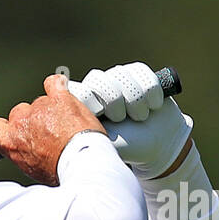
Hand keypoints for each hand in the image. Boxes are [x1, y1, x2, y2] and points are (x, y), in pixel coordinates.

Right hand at [0, 74, 105, 184]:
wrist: (81, 160)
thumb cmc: (60, 169)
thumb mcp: (31, 170)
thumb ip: (21, 153)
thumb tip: (24, 150)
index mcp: (10, 141)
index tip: (4, 127)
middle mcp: (21, 121)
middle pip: (19, 112)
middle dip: (32, 120)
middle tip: (48, 133)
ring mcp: (39, 107)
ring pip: (40, 102)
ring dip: (51, 110)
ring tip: (65, 125)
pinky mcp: (58, 97)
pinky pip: (54, 83)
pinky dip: (58, 87)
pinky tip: (63, 94)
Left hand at [73, 63, 193, 179]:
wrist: (157, 146)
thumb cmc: (126, 148)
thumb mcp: (101, 146)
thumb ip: (82, 134)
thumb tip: (60, 127)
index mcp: (82, 107)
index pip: (74, 90)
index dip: (86, 98)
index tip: (98, 115)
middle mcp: (96, 90)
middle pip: (97, 79)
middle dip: (113, 100)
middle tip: (120, 119)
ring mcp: (116, 80)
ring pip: (120, 74)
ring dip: (134, 99)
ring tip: (139, 117)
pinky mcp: (137, 74)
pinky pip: (141, 72)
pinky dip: (150, 91)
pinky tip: (153, 106)